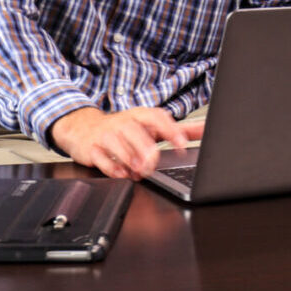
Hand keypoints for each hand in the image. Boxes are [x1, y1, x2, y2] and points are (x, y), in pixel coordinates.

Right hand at [48, 107, 206, 178]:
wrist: (85, 129)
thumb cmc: (124, 129)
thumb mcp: (151, 126)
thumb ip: (179, 130)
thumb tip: (206, 129)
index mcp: (140, 116)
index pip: (156, 117)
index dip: (170, 130)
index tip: (181, 145)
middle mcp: (123, 123)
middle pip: (135, 132)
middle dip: (146, 149)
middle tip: (154, 163)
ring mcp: (106, 135)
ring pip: (118, 145)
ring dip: (130, 160)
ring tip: (140, 171)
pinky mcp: (92, 149)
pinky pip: (102, 159)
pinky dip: (113, 168)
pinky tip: (123, 174)